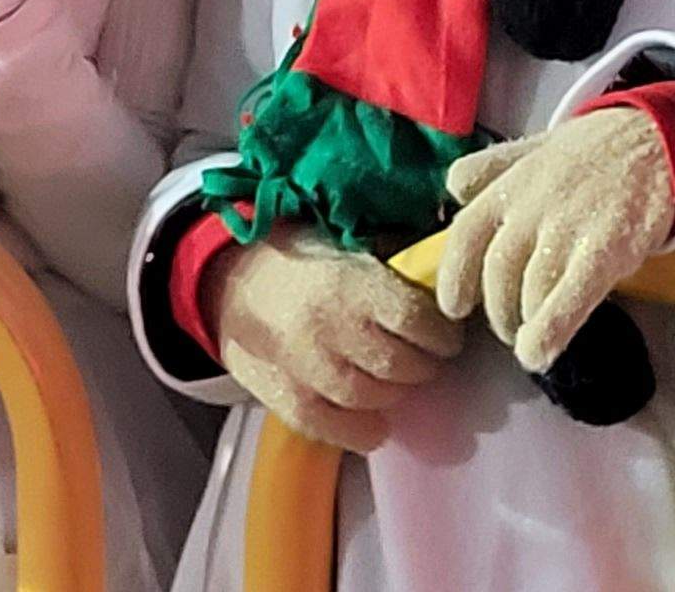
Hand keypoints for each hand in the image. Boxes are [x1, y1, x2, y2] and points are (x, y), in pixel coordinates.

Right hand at [209, 226, 462, 451]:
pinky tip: (372, 417)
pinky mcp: (285, 399)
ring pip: (374, 400)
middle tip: (423, 357)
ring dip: (394, 393)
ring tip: (394, 378)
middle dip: (422, 364)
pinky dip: (362, 429)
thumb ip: (394, 261)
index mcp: (349, 283)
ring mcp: (305, 369)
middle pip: (402, 366)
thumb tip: (444, 274)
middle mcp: (329, 329)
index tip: (443, 334)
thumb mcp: (348, 243)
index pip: (417, 321)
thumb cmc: (300, 260)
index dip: (441, 333)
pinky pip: (337, 430)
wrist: (230, 281)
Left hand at [433, 108, 674, 370]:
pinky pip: (571, 296)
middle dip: (498, 310)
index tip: (454, 307)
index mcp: (511, 184)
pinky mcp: (608, 246)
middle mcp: (532, 206)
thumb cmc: (593, 151)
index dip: (454, 276)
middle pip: (498, 273)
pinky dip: (551, 330)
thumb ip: (493, 167)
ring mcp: (569, 226)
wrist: (656, 137)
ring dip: (525, 323)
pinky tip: (539, 354)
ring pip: (531, 290)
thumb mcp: (535, 147)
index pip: (467, 235)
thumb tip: (454, 188)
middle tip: (508, 329)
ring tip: (531, 338)